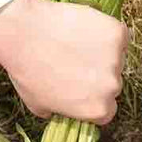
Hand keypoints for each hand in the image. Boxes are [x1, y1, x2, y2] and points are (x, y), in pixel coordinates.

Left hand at [0, 0, 127, 124]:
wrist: (23, 33)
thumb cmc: (26, 71)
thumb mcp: (38, 105)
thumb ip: (60, 111)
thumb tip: (66, 110)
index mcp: (97, 109)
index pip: (107, 110)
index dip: (94, 98)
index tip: (83, 87)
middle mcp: (111, 87)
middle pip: (112, 83)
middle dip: (98, 75)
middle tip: (76, 62)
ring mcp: (117, 59)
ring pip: (116, 57)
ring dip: (102, 52)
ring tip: (75, 44)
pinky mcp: (117, 33)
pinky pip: (117, 35)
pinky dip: (105, 31)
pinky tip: (84, 30)